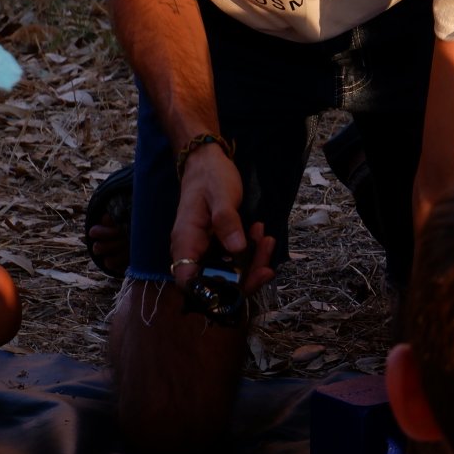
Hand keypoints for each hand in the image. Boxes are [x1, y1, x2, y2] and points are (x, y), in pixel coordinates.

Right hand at [168, 147, 274, 290]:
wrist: (207, 161)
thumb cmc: (210, 176)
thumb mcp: (221, 194)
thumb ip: (227, 221)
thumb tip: (238, 250)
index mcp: (186, 242)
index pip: (190, 283)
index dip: (214, 293)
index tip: (242, 284)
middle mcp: (192, 251)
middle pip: (214, 282)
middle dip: (244, 278)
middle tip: (267, 266)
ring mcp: (204, 249)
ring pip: (227, 272)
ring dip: (251, 263)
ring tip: (266, 239)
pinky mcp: (216, 244)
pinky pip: (233, 258)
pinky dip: (249, 252)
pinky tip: (260, 235)